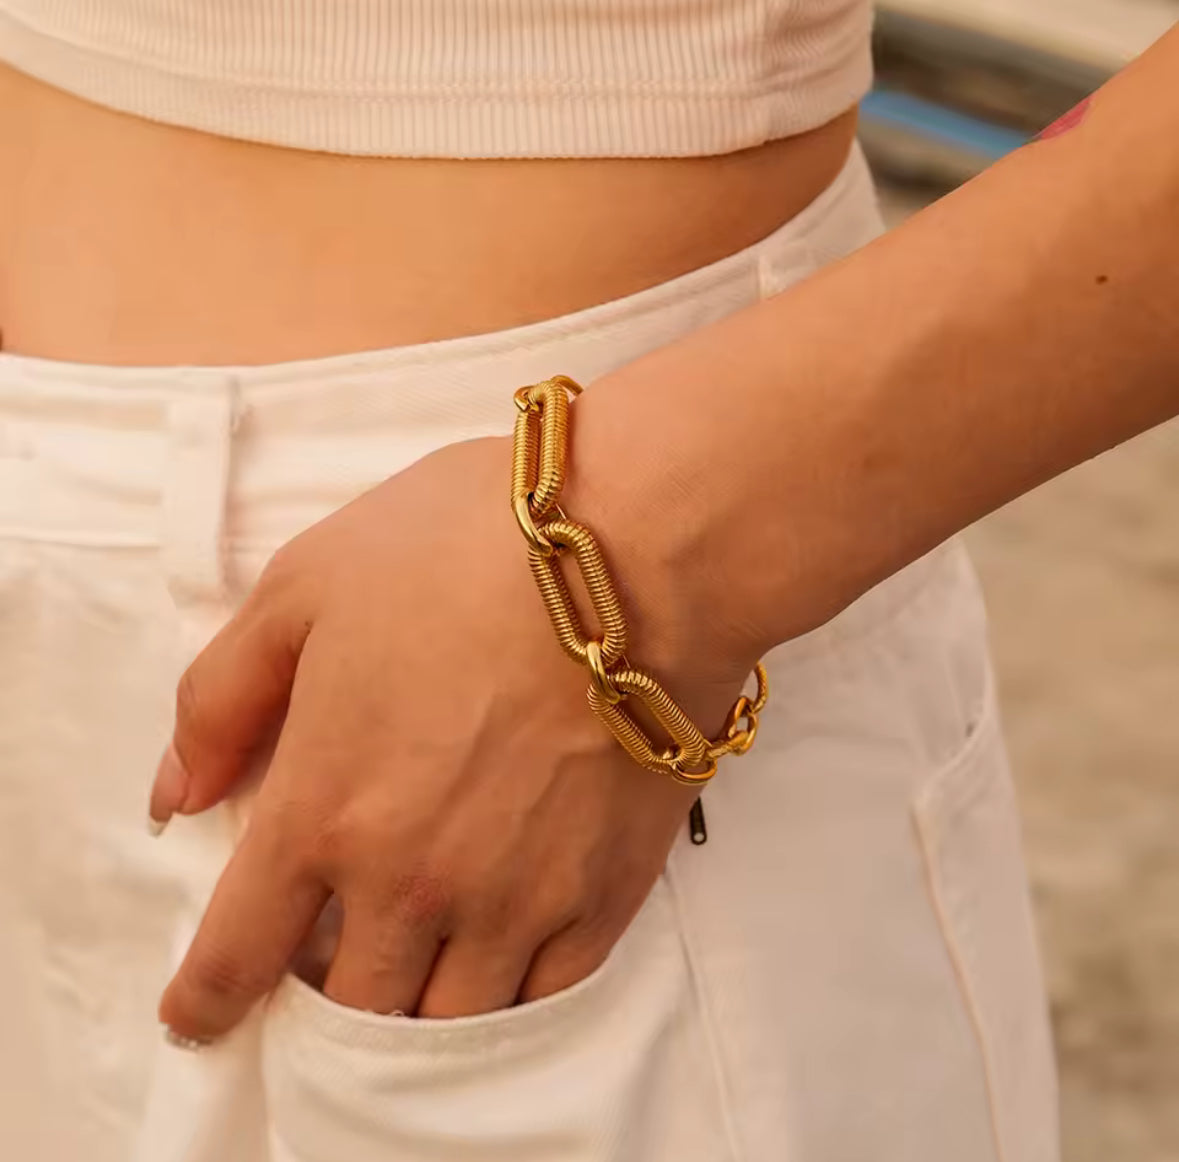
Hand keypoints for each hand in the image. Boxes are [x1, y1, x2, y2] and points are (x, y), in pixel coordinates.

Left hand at [151, 435, 739, 1040]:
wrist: (638, 551)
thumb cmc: (465, 551)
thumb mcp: (304, 587)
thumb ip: (221, 699)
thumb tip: (177, 796)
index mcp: (324, 811)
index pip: (237, 953)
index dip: (205, 999)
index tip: (195, 1016)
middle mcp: (411, 883)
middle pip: (350, 1004)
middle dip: (325, 993)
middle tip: (330, 959)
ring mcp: (515, 901)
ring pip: (447, 1019)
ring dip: (417, 1003)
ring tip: (416, 963)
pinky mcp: (605, 896)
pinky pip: (542, 996)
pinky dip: (507, 993)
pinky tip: (500, 956)